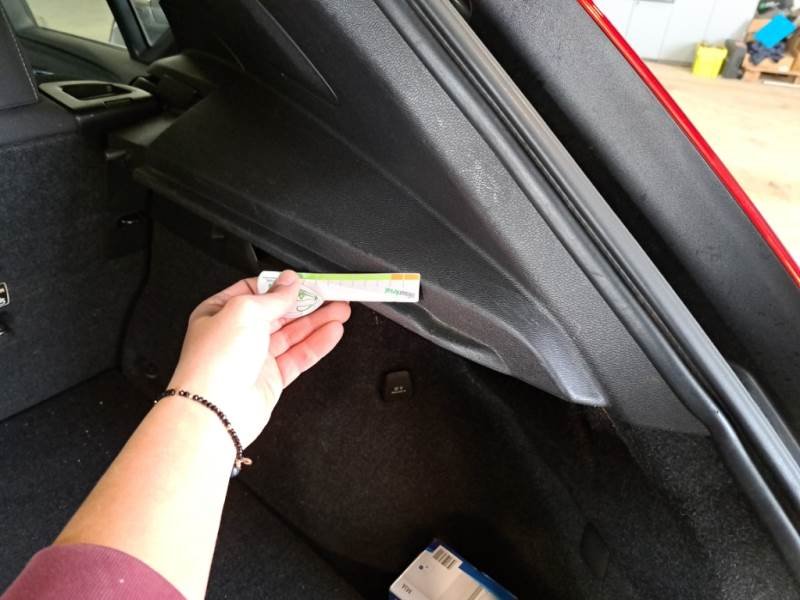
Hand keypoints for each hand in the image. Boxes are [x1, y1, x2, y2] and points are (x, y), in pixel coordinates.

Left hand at [168, 270, 349, 445]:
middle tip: (332, 295)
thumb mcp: (245, 311)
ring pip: (292, 334)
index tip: (307, 281)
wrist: (215, 410)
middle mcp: (237, 334)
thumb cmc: (215, 361)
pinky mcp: (270, 378)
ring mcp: (254, 357)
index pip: (258, 291)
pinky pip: (298, 356)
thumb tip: (290, 282)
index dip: (283, 286)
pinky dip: (317, 344)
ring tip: (341, 311)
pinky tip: (332, 333)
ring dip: (318, 321)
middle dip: (307, 304)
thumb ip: (273, 296)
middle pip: (279, 312)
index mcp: (221, 311)